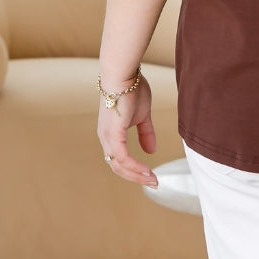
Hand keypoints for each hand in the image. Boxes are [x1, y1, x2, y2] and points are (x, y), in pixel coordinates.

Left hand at [96, 72, 158, 186]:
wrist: (123, 74)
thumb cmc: (132, 89)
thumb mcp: (143, 115)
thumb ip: (146, 133)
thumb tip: (151, 151)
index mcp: (111, 135)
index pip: (120, 160)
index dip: (134, 170)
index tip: (151, 176)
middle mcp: (105, 139)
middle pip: (118, 167)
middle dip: (136, 178)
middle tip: (154, 183)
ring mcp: (107, 138)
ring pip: (119, 166)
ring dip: (137, 176)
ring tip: (153, 180)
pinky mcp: (113, 135)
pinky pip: (123, 158)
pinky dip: (135, 167)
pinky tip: (147, 171)